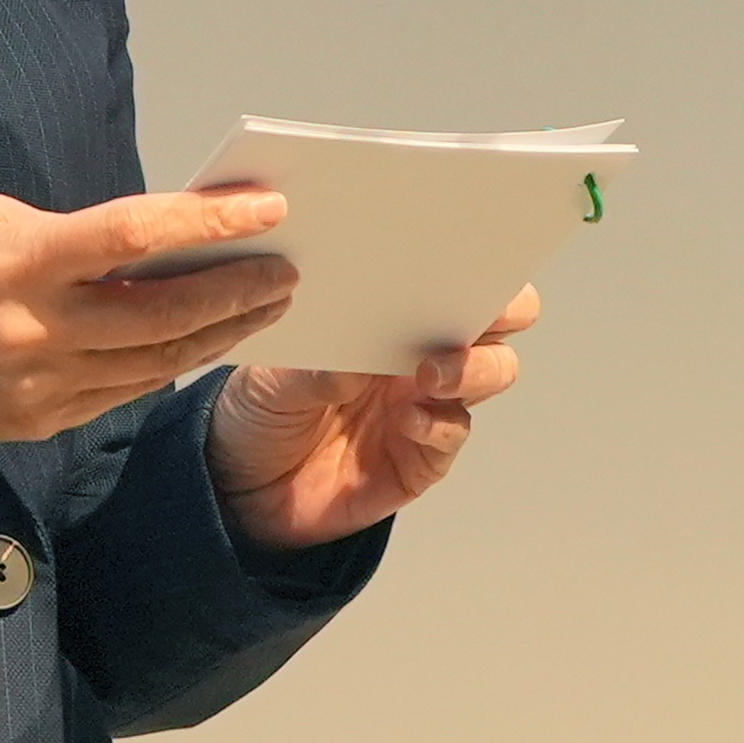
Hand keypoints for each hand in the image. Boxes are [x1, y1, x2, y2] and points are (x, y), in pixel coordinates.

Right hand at [0, 190, 300, 444]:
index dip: (209, 221)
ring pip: (156, 362)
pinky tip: (209, 341)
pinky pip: (127, 392)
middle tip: (286, 269)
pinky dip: (175, 365)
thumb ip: (78, 230)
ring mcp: (40, 386)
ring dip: (220, 333)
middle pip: (162, 313)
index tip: (266, 208)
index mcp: (19, 264)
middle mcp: (34, 330)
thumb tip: (163, 235)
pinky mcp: (42, 422)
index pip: (136, 235)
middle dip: (236, 291)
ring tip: (265, 304)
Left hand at [204, 285, 543, 553]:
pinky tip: (411, 420)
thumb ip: (318, 366)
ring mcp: (426, 404)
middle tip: (470, 312)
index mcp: (389, 316)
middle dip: (501, 310)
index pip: (452, 280)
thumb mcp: (271, 375)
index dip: (478, 266)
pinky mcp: (422, 458)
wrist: (242, 485)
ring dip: (476, 367)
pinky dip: (442, 423)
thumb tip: (363, 357)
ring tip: (431, 374)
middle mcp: (419, 356)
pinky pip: (454, 433)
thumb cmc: (261, 411)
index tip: (473, 257)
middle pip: (496, 322)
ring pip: (492, 371)